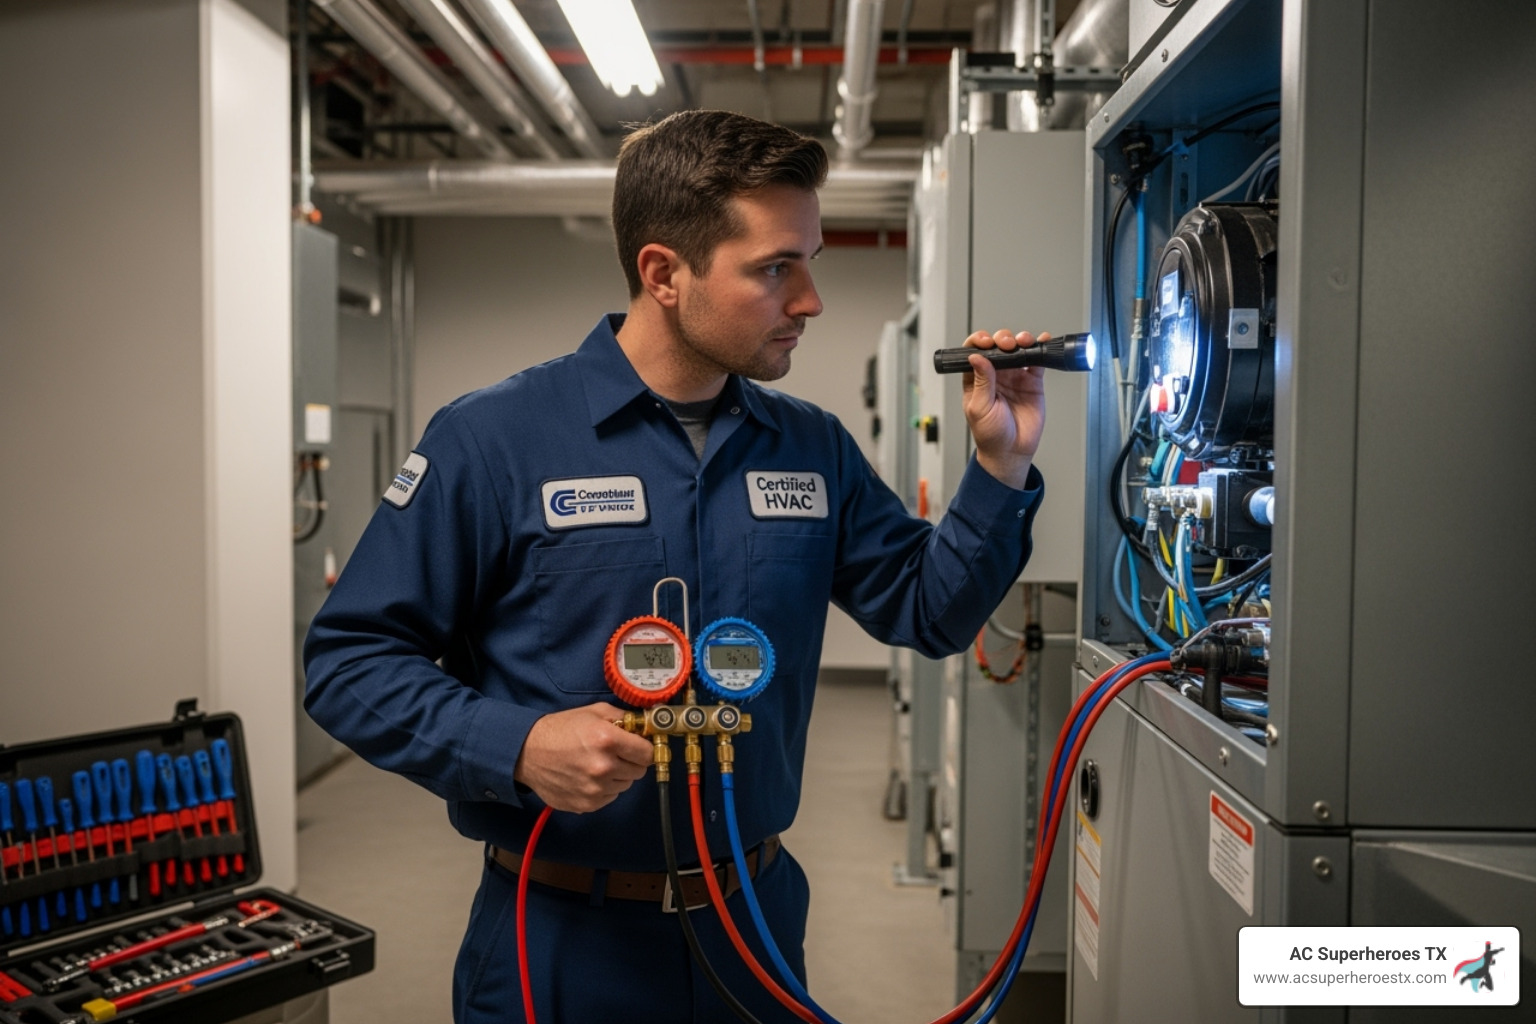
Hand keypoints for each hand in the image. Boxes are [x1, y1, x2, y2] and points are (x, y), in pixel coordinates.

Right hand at [514, 703, 655, 812]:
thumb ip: (624, 717)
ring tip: (598, 763)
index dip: (644, 748)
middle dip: (631, 761)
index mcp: (607, 740)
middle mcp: (603, 767)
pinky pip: (610, 797)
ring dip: (618, 776)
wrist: (528, 753)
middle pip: (639, 771)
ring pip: (625, 785)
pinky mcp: (587, 804)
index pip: (647, 753)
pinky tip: (589, 776)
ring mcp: (595, 789)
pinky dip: (605, 788)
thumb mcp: (594, 712)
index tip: (639, 746)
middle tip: (615, 753)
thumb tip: (645, 727)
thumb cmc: (560, 729)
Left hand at [961, 329, 1047, 488]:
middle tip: (1006, 344)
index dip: (979, 341)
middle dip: (1001, 339)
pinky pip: (1036, 360)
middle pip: (997, 346)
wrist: (1012, 451)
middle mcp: (995, 374)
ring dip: (1020, 339)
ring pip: (1017, 349)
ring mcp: (1014, 376)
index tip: (985, 342)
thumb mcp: (979, 408)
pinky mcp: (1032, 381)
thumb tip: (975, 357)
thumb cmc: (990, 435)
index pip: (974, 352)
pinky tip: (1041, 341)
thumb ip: (980, 382)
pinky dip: (1039, 349)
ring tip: (1023, 341)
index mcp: (976, 379)